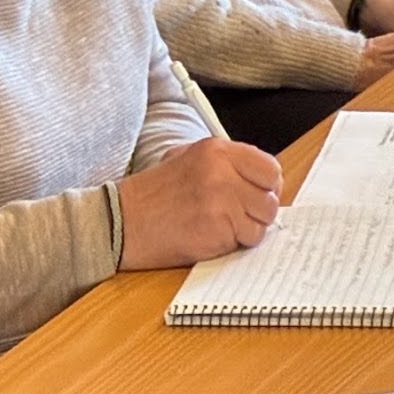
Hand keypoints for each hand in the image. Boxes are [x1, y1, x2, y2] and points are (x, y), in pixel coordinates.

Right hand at [117, 137, 282, 270]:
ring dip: (248, 229)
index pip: (270, 168)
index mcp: (216, 150)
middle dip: (259, 211)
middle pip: (271, 198)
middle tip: (239, 215)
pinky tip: (210, 236)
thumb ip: (225, 164)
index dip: (267, 186)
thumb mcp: (186, 159)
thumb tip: (260, 180)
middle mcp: (222, 172)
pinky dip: (234, 244)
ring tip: (220, 226)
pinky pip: (246, 241)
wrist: (121, 221)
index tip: (256, 194)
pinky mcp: (217, 230)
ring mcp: (221, 202)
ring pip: (263, 222)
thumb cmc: (153, 194)